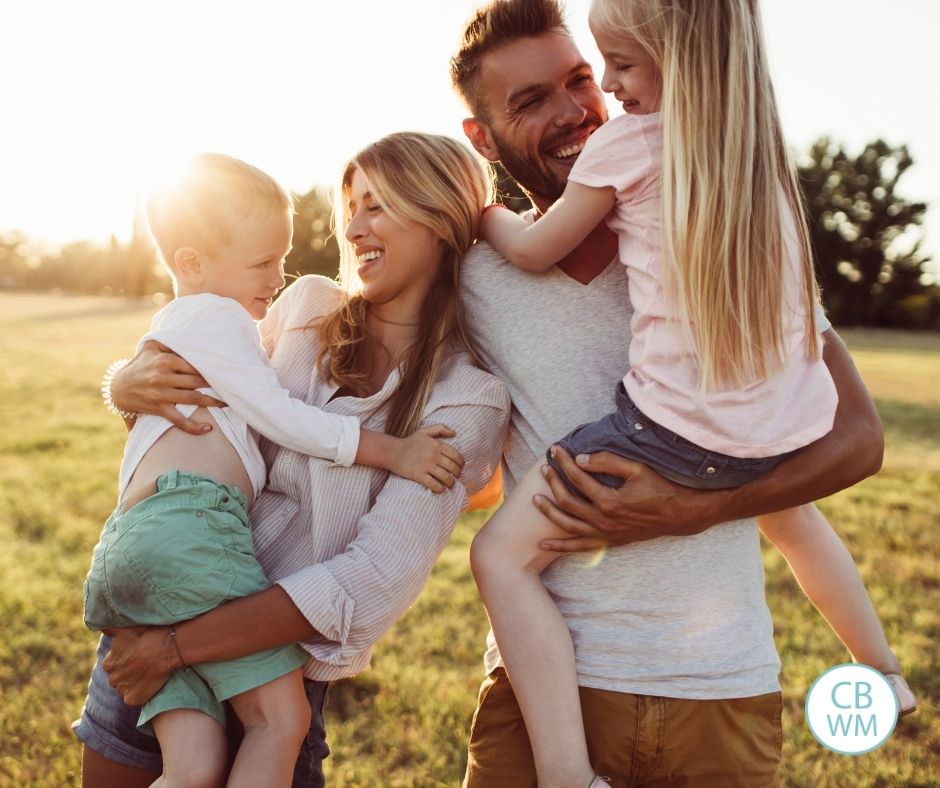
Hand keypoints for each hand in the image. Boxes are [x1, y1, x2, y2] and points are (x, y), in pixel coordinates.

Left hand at [101, 626, 174, 705]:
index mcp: (109, 663)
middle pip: (119, 678)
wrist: (165, 648)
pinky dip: (140, 694)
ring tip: (148, 674)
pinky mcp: (133, 699)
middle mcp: (112, 678)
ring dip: (134, 683)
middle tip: (144, 665)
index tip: (138, 656)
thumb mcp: (125, 629)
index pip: (114, 666)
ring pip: (126, 689)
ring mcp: (122, 690)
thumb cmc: (146, 636)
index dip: (126, 661)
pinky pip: (134, 699)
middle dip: (128, 674)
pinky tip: (150, 683)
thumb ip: (110, 629)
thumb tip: (101, 628)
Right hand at [113, 341, 223, 434]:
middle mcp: (164, 376)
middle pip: (197, 381)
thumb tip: (190, 334)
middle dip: (216, 384)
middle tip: (232, 386)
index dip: (211, 368)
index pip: (195, 364)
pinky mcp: (159, 408)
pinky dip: (194, 427)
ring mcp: (161, 394)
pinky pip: (179, 420)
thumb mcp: (151, 347)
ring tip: (227, 403)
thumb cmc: (141, 364)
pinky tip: (207, 429)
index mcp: (166, 360)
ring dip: (213, 402)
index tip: (226, 371)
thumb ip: (169, 340)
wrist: (119, 387)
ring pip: (194, 398)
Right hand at [395, 424, 464, 492]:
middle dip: (457, 474)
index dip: (461, 463)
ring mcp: (426, 465)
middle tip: (456, 477)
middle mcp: (433, 454)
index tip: (460, 467)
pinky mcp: (418, 475)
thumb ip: (440, 428)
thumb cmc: (409, 442)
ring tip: (450, 485)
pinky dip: (439, 489)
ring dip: (450, 483)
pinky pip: (434, 484)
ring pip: (445, 477)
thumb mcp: (424, 431)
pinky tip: (440, 489)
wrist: (392, 452)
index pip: (456, 455)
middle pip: (452, 467)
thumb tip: (454, 433)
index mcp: (436, 444)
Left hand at [534, 447, 721, 550]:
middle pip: (568, 501)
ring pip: (568, 525)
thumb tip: (581, 459)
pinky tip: (542, 545)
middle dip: (553, 482)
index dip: (564, 462)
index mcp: (609, 501)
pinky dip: (560, 547)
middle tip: (544, 468)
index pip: (578, 478)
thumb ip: (608, 462)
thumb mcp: (637, 469)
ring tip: (535, 500)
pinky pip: (580, 547)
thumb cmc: (660, 488)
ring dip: (549, 512)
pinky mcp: (609, 542)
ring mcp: (605, 534)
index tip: (554, 450)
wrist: (680, 515)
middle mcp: (604, 521)